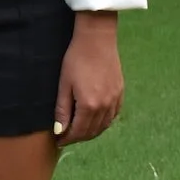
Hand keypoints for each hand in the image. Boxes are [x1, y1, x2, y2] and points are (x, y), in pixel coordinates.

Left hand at [53, 12, 123, 145]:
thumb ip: (62, 109)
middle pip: (92, 131)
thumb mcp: (64, 84)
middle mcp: (105, 106)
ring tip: (79, 130)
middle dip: (78, 137)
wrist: (97, 39)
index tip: (59, 140)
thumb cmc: (76, 59)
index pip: (78, 132)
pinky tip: (96, 120)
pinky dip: (104, 122)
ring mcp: (115, 100)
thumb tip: (59, 130)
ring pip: (104, 125)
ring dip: (91, 132)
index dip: (68, 139)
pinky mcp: (120, 92)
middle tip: (67, 137)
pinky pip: (113, 115)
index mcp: (89, 105)